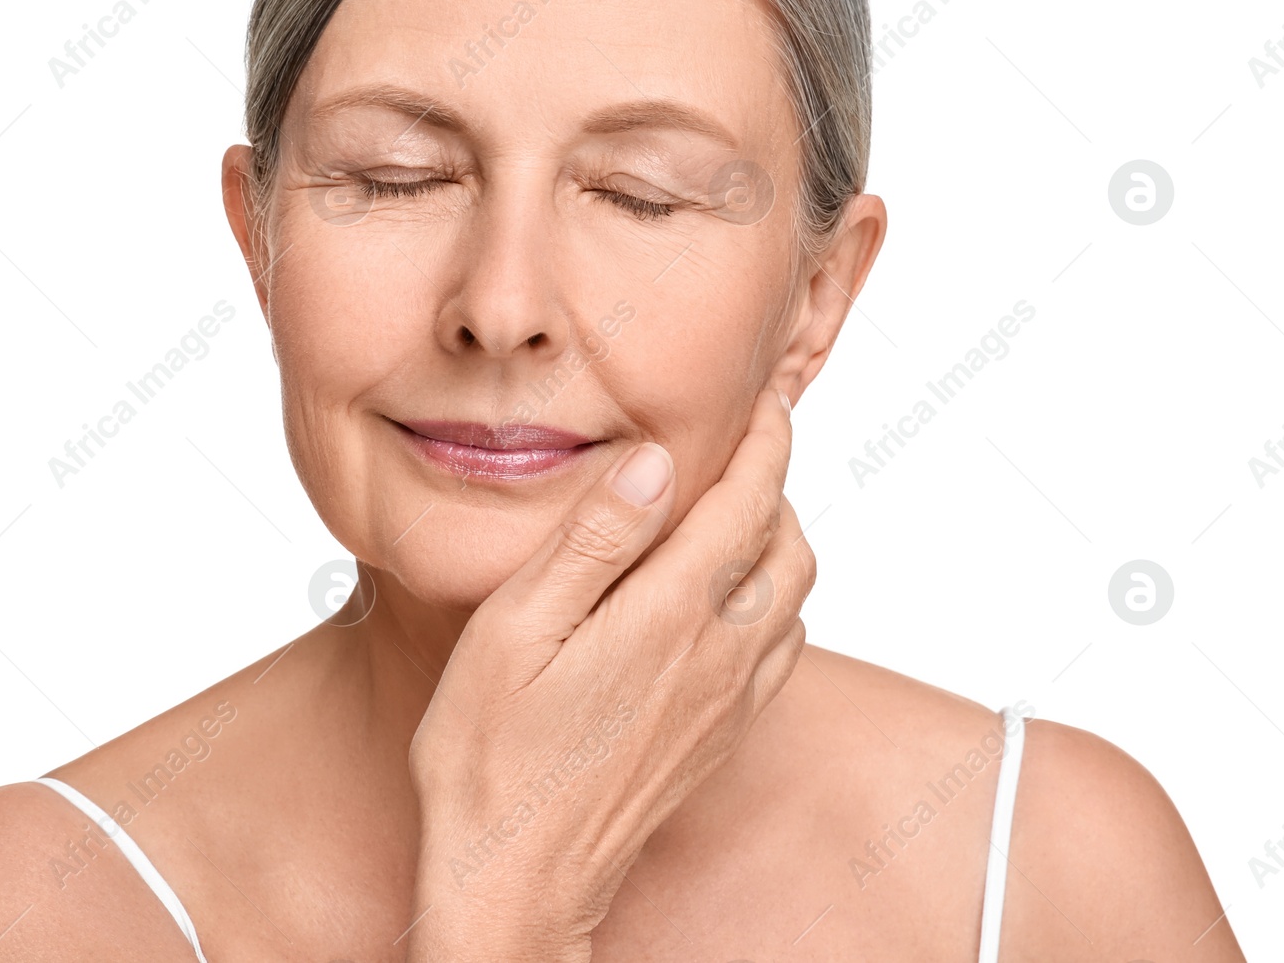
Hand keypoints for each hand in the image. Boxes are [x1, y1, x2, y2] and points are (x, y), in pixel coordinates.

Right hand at [404, 385, 813, 960]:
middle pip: (789, 543)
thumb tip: (653, 461)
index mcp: (668, 616)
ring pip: (794, 596)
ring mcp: (726, 703)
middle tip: (740, 444)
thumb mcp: (514, 631)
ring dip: (777, 540)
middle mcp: (718, 656)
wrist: (518, 885)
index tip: (763, 398)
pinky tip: (722, 599)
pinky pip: (780, 650)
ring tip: (728, 510)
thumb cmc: (490, 758)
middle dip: (776, 481)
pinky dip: (772, 600)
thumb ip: (591, 541)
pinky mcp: (720, 738)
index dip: (766, 438)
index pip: (748, 500)